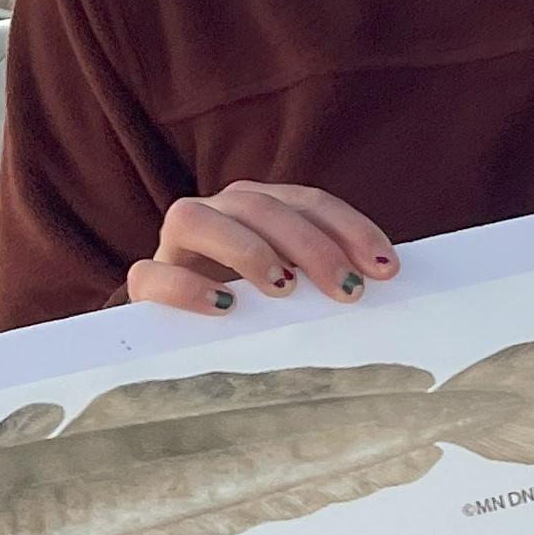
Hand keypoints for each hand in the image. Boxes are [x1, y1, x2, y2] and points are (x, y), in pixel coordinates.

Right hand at [125, 182, 400, 314]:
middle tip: (347, 290)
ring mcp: (175, 242)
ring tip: (283, 287)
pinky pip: (152, 274)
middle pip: (261, 208)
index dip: (350, 229)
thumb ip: (327, 279)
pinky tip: (223, 307)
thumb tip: (383, 287)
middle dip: (311, 246)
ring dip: (246, 249)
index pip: (308, 202)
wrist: (183, 332)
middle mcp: (218, 211)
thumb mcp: (299, 290)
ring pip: (198, 220)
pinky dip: (185, 287)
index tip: (386, 269)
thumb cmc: (259, 310)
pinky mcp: (146, 279)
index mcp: (259, 207)